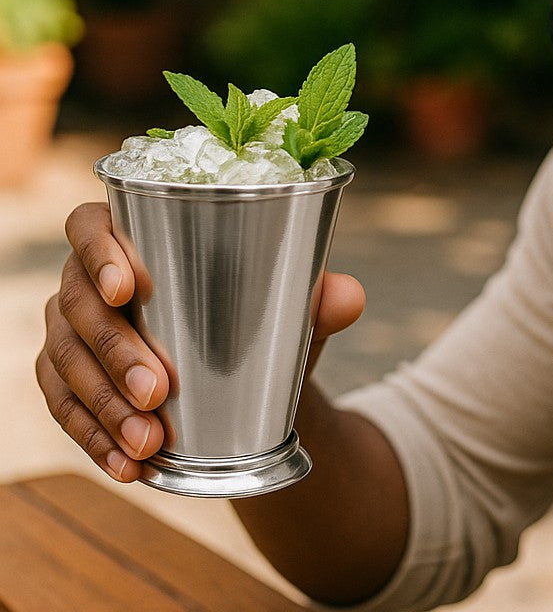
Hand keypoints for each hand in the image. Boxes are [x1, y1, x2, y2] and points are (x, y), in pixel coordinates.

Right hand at [36, 203, 365, 482]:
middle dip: (116, 352)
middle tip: (158, 391)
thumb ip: (319, 298)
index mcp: (133, 236)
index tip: (127, 289)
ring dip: (105, 406)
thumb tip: (348, 296)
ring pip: (67, 363)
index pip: (91, 226)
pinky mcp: (67, 383)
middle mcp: (89, 279)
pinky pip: (65, 411)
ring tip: (149, 440)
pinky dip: (95, 440)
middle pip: (79, 306)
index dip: (98, 253)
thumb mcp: (289, 309)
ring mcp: (72, 332)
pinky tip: (128, 465)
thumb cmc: (260, 320)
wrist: (250, 382)